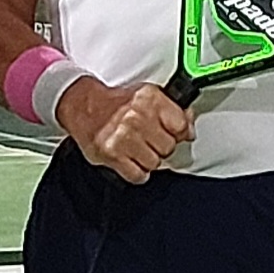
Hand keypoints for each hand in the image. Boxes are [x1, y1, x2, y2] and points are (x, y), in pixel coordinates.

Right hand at [57, 76, 193, 184]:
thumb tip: (189, 129)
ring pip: (154, 163)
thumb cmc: (116, 104)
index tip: (173, 134)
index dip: (179, 133)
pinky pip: (138, 175)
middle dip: (161, 147)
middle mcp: (137, 117)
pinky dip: (137, 173)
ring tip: (137, 150)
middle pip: (168, 147)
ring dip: (148, 160)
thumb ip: (172, 111)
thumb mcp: (147, 96)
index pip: (181, 126)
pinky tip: (131, 162)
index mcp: (149, 99)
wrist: (84, 106)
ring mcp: (124, 137)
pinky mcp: (112, 155)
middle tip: (149, 141)